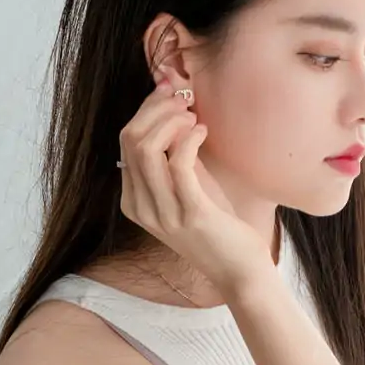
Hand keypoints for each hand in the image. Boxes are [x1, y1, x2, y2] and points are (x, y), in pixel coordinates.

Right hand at [118, 77, 270, 293]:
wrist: (238, 271)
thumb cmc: (217, 227)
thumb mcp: (188, 188)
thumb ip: (173, 158)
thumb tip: (171, 112)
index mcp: (134, 201)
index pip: (126, 142)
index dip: (146, 110)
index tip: (169, 93)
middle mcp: (142, 208)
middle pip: (131, 140)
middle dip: (156, 109)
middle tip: (183, 100)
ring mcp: (164, 213)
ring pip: (147, 148)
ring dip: (171, 121)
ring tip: (193, 116)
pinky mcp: (190, 214)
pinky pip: (179, 163)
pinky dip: (189, 138)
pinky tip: (203, 132)